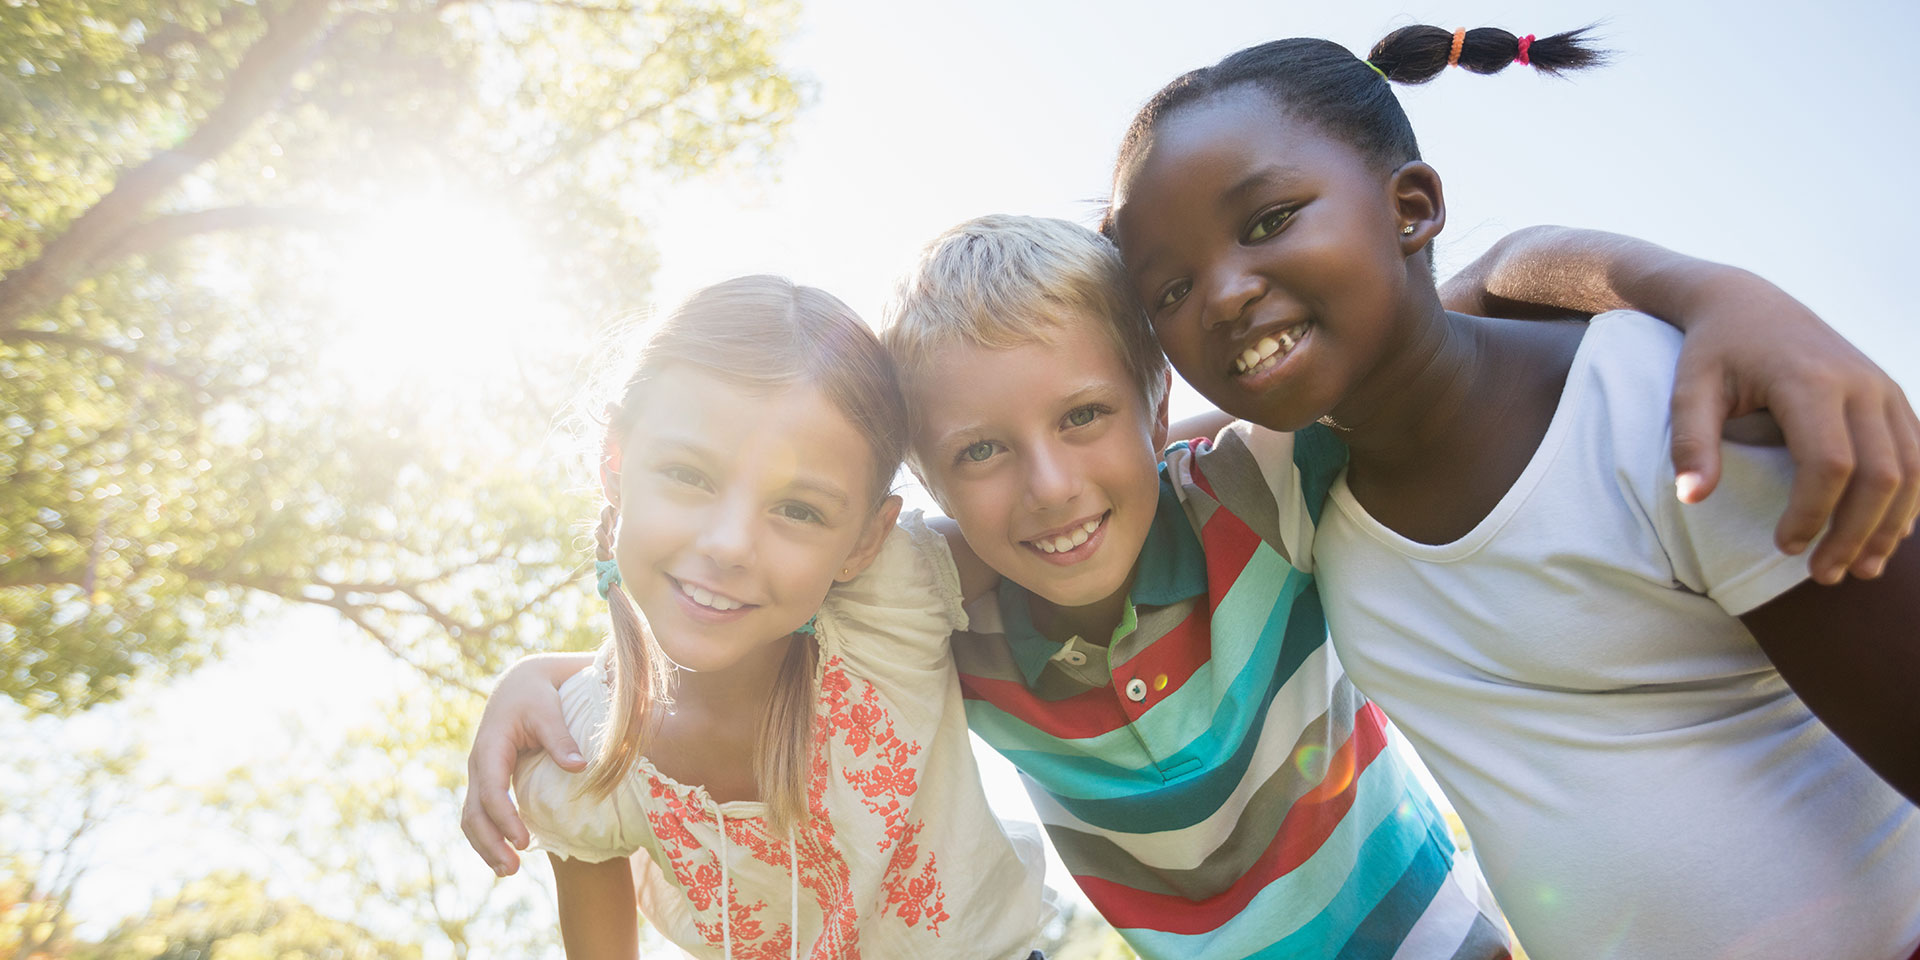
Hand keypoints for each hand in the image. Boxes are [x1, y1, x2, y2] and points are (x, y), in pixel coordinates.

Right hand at [461, 654, 588, 876]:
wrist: (519, 685)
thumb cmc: (537, 697)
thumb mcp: (549, 711)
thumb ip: (561, 738)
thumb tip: (579, 767)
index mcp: (490, 749)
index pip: (491, 791)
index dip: (505, 818)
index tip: (524, 841)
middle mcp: (479, 765)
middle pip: (473, 813)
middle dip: (490, 843)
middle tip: (512, 869)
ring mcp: (480, 775)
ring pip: (471, 818)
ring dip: (486, 846)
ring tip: (508, 870)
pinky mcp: (488, 781)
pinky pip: (480, 814)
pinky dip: (489, 836)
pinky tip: (506, 854)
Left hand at [1669, 267, 1919, 583]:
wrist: (1749, 304)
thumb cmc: (1714, 352)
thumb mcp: (1689, 389)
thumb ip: (1690, 442)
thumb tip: (1692, 498)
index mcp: (1810, 380)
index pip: (1829, 463)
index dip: (1812, 514)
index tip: (1784, 547)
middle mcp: (1860, 383)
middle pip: (1881, 474)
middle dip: (1855, 533)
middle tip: (1824, 575)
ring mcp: (1884, 388)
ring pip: (1912, 469)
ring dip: (1890, 525)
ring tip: (1860, 569)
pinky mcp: (1893, 396)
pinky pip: (1917, 454)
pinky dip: (1907, 500)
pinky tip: (1883, 535)